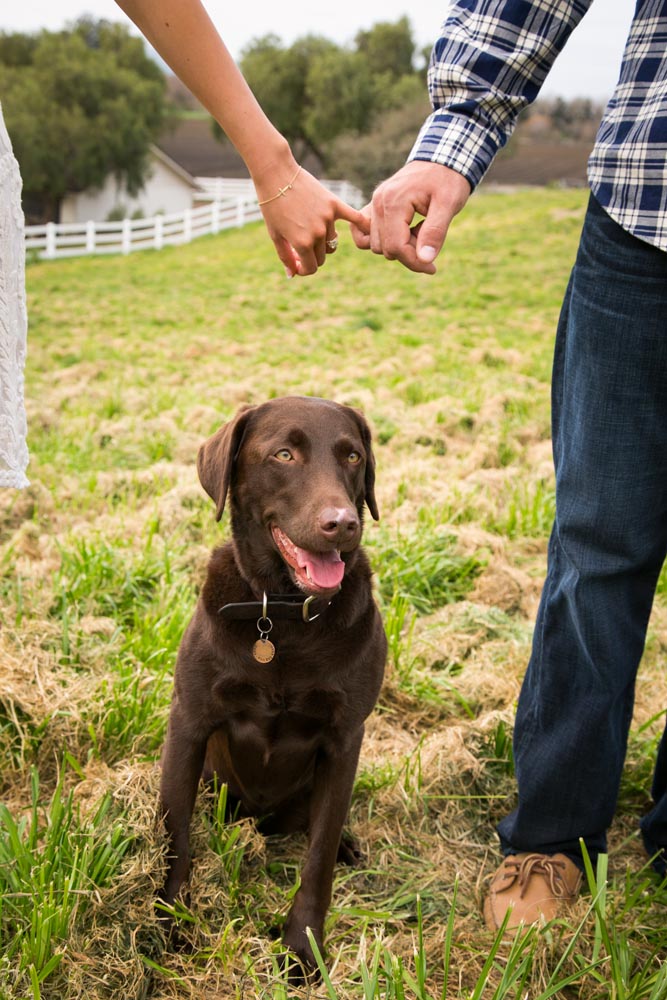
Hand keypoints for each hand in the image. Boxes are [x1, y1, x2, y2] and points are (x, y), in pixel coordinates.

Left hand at [259, 167, 369, 277]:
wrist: (276, 174)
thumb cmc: (271, 206)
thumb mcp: (275, 235)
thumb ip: (285, 257)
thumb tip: (293, 275)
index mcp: (302, 243)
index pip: (312, 268)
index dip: (303, 269)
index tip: (297, 262)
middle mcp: (318, 233)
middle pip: (322, 256)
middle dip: (311, 255)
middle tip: (298, 244)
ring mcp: (328, 218)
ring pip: (331, 241)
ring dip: (321, 241)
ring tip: (308, 229)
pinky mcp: (334, 204)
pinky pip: (354, 218)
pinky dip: (362, 225)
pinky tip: (367, 229)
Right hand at [350, 161, 470, 273]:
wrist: (442, 158)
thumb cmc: (449, 179)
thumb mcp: (449, 205)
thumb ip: (435, 232)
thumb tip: (425, 260)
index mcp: (394, 202)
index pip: (395, 247)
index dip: (414, 262)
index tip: (433, 267)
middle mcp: (378, 203)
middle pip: (385, 249)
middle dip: (409, 253)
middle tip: (428, 237)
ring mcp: (374, 204)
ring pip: (377, 245)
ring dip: (399, 246)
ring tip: (419, 229)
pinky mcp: (375, 206)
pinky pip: (364, 234)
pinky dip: (383, 240)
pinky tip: (404, 233)